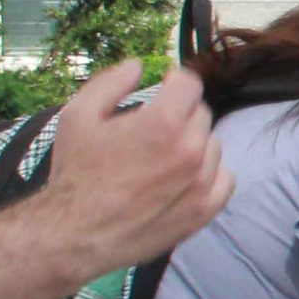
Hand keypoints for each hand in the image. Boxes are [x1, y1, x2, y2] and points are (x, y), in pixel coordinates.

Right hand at [40, 62, 233, 278]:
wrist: (75, 234)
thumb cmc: (76, 173)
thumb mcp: (79, 114)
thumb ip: (111, 81)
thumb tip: (138, 65)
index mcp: (164, 122)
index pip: (190, 84)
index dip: (174, 81)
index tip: (164, 87)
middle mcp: (190, 150)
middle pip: (200, 113)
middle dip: (179, 113)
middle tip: (152, 128)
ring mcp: (201, 183)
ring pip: (211, 144)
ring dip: (192, 143)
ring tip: (161, 157)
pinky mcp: (203, 211)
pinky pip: (223, 178)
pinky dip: (208, 173)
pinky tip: (184, 176)